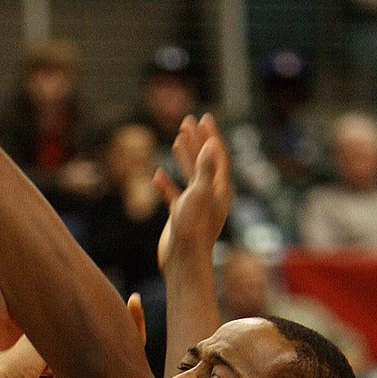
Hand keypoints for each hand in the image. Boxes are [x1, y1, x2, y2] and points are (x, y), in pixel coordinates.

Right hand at [155, 113, 231, 268]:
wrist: (182, 259)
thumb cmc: (194, 228)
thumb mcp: (200, 194)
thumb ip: (206, 169)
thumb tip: (211, 144)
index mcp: (219, 188)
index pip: (217, 155)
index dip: (210, 136)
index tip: (203, 118)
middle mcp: (210, 194)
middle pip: (204, 161)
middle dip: (197, 140)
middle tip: (188, 121)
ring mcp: (195, 205)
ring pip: (190, 174)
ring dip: (184, 156)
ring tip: (177, 139)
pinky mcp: (181, 215)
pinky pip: (174, 194)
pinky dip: (167, 183)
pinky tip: (157, 175)